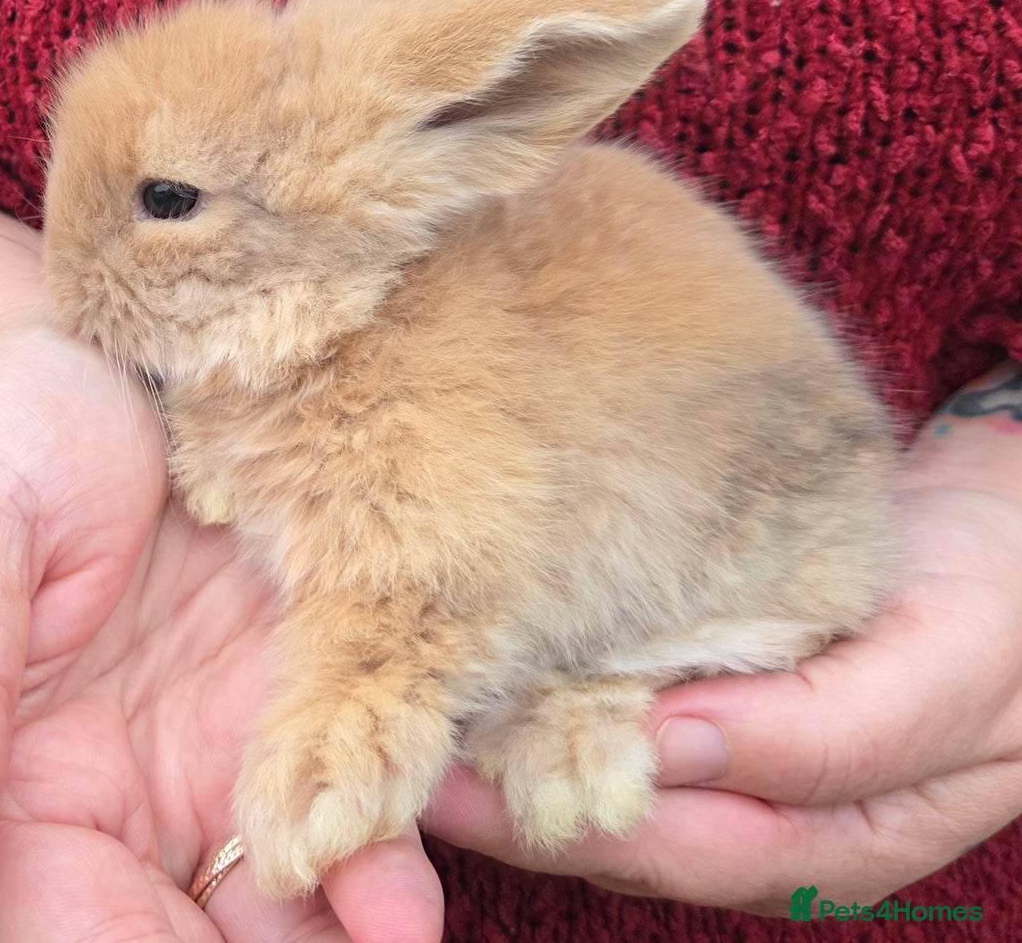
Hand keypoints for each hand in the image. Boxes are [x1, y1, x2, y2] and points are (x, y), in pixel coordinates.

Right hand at [0, 184, 443, 941]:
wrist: (131, 356)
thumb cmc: (19, 430)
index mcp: (33, 782)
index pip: (77, 927)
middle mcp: (141, 785)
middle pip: (201, 933)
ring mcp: (237, 738)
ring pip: (299, 879)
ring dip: (352, 916)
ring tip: (402, 923)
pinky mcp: (314, 678)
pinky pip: (367, 771)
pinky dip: (400, 818)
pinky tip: (436, 836)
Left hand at [423, 360, 1021, 914]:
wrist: (1017, 523)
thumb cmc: (1001, 593)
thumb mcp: (943, 667)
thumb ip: (823, 732)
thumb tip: (672, 753)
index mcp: (830, 833)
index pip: (673, 843)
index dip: (558, 817)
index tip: (457, 771)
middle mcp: (771, 808)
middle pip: (619, 822)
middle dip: (509, 793)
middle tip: (407, 738)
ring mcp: (742, 749)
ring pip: (607, 769)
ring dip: (518, 743)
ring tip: (429, 700)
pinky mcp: (722, 684)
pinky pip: (625, 705)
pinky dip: (559, 690)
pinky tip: (505, 656)